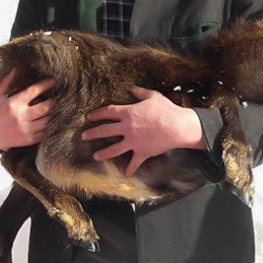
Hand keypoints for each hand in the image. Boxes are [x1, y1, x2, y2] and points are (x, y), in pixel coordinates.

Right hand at [0, 69, 54, 150]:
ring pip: (48, 120)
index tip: (53, 81)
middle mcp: (22, 116)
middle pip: (46, 107)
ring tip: (57, 108)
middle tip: (58, 96)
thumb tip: (17, 67)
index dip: (45, 85)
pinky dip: (50, 125)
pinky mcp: (30, 139)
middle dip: (54, 101)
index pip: (34, 91)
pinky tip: (52, 120)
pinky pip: (46, 131)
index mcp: (15, 104)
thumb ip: (6, 81)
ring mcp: (27, 129)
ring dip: (54, 113)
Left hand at [81, 86, 204, 175]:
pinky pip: (134, 162)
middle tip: (84, 136)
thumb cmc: (166, 110)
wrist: (178, 126)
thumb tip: (131, 88)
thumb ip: (140, 92)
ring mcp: (133, 141)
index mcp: (128, 113)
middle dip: (92, 133)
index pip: (108, 112)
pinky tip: (126, 174)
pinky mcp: (142, 152)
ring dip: (103, 153)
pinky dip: (130, 168)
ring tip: (95, 156)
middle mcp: (127, 128)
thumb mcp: (153, 96)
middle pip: (105, 130)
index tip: (89, 117)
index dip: (97, 114)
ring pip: (114, 149)